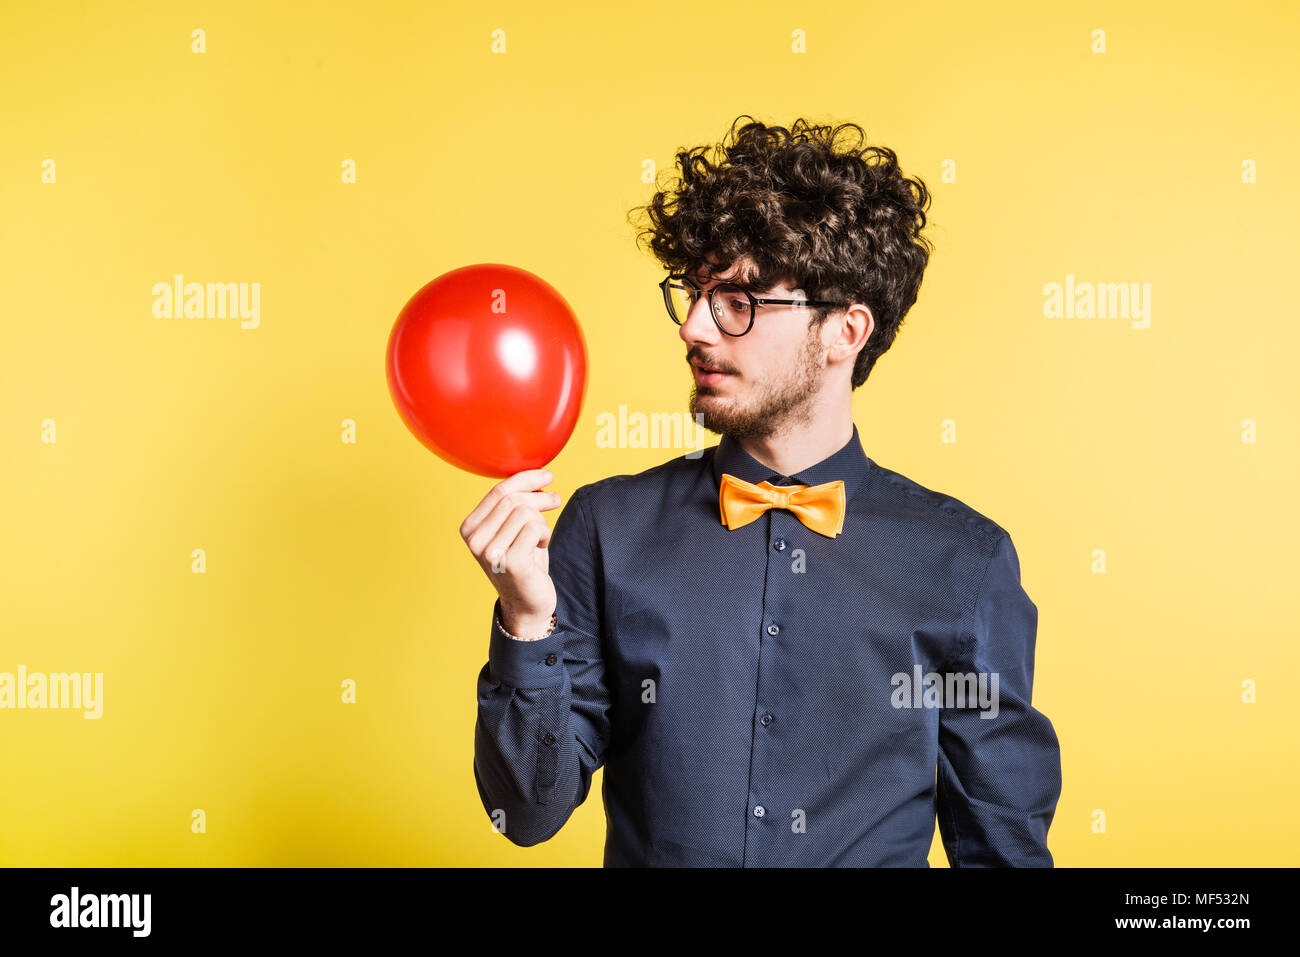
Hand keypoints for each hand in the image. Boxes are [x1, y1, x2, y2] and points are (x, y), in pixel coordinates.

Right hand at [460, 468, 561, 636]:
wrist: (527, 603)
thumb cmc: (524, 562)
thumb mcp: (514, 529)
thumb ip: (515, 505)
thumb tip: (537, 476)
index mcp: (470, 528)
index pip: (499, 491)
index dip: (526, 479)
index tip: (547, 475)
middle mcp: (475, 540)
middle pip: (513, 499)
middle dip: (539, 497)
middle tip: (555, 500)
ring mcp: (490, 552)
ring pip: (526, 513)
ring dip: (541, 522)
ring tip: (540, 539)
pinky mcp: (509, 562)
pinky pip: (536, 529)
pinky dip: (545, 535)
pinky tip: (540, 549)